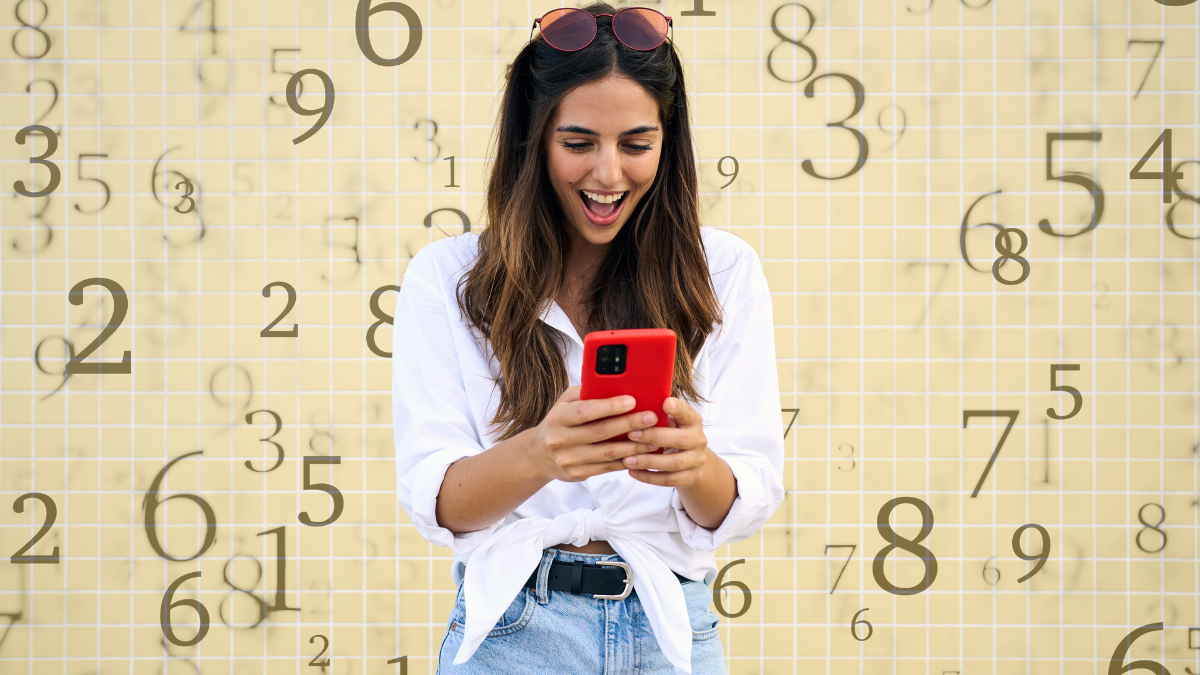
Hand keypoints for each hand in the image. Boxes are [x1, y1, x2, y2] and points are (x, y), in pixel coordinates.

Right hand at [527, 385, 658, 482]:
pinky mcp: (577, 474)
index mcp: (558, 418)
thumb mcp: (565, 403)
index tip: (632, 400)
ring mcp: (569, 459)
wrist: (538, 455)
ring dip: (634, 446)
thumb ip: (586, 393)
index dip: (610, 406)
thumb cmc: (560, 421)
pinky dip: (626, 460)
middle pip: (601, 432)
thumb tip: (615, 384)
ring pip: (608, 453)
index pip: (586, 411)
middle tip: (651, 417)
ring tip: (653, 438)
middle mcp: (561, 439)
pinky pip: (607, 467)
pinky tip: (641, 454)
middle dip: (629, 424)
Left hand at [621, 396, 708, 488]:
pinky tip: (633, 472)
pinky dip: (649, 477)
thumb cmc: (673, 435)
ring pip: (674, 463)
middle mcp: (699, 440)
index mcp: (693, 421)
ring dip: (648, 462)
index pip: (687, 412)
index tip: (665, 402)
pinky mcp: (692, 477)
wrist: (692, 460)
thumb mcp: (671, 423)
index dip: (678, 408)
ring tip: (627, 460)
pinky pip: (670, 480)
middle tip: (631, 434)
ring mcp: (697, 460)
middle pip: (680, 439)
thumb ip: (660, 417)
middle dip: (654, 437)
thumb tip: (635, 408)